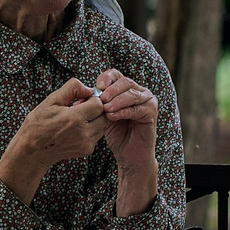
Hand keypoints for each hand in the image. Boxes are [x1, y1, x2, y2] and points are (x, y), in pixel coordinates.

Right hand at [0, 78, 110, 204]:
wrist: (33, 151)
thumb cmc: (39, 124)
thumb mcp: (51, 100)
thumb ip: (72, 88)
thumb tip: (89, 89)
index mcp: (74, 119)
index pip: (99, 104)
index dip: (92, 99)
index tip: (82, 99)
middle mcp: (83, 133)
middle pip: (104, 115)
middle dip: (96, 108)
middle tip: (81, 107)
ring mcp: (86, 144)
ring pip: (103, 125)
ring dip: (95, 118)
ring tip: (77, 117)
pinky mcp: (87, 150)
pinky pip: (97, 134)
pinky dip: (92, 128)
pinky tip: (76, 127)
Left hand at [92, 69, 160, 215]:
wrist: (129, 153)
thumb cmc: (115, 133)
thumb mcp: (102, 116)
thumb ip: (94, 106)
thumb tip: (78, 100)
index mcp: (126, 88)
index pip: (116, 75)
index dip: (107, 78)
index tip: (98, 86)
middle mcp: (139, 91)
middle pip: (125, 82)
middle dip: (112, 90)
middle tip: (101, 99)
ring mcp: (147, 100)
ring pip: (132, 94)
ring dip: (117, 101)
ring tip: (106, 109)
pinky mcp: (151, 112)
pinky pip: (137, 109)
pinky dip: (123, 111)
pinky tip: (112, 117)